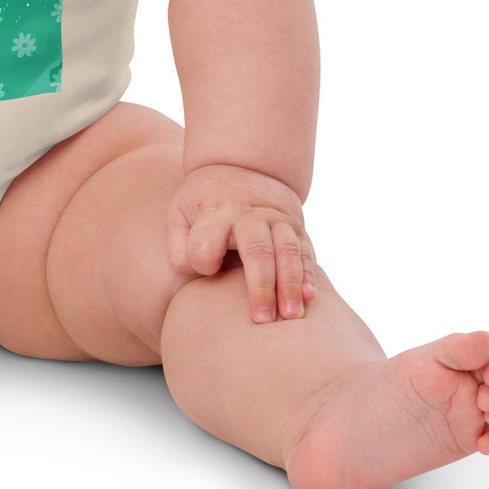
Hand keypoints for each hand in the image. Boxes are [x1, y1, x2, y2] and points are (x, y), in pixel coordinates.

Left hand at [169, 164, 317, 322]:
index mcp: (214, 212)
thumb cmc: (204, 204)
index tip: (205, 269)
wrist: (242, 168)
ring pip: (287, 250)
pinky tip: (310, 298)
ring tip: (290, 317)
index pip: (206, 241)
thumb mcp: (180, 214)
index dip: (203, 259)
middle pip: (257, 249)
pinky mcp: (296, 228)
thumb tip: (193, 271)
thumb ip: (178, 246)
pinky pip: (305, 251)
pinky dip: (309, 274)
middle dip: (260, 285)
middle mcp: (248, 214)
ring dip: (290, 284)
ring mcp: (276, 220)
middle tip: (261, 320)